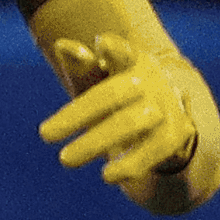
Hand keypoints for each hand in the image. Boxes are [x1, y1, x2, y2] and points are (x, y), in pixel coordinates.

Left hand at [38, 33, 197, 183]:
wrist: (164, 117)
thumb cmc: (117, 93)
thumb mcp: (98, 79)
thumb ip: (82, 66)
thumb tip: (63, 45)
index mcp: (130, 59)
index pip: (122, 51)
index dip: (114, 49)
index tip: (102, 43)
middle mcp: (150, 80)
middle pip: (112, 94)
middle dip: (78, 114)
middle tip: (43, 135)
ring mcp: (166, 106)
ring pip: (130, 123)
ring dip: (96, 141)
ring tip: (65, 159)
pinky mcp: (176, 134)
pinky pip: (154, 150)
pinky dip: (131, 164)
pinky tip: (107, 176)